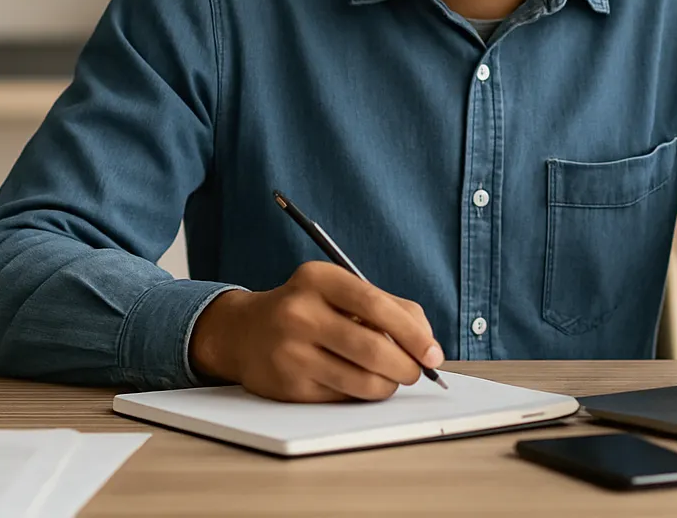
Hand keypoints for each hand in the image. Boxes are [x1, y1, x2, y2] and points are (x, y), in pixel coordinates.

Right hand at [188, 261, 443, 402]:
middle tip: (416, 371)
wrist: (243, 332)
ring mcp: (291, 351)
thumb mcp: (340, 290)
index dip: (412, 333)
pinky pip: (342, 397)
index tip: (433, 353)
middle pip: (371, 348)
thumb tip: (427, 343)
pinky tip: (361, 383)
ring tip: (392, 379)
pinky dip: (362, 394)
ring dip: (388, 384)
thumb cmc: (308, 308)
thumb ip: (388, 306)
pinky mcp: (287, 386)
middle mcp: (300, 313)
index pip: (376, 305)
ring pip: (360, 380)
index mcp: (319, 279)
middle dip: (406, 366)